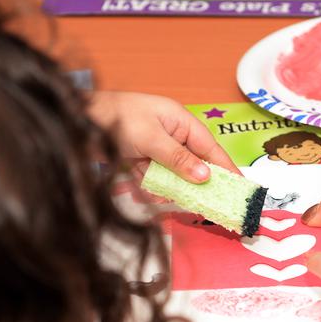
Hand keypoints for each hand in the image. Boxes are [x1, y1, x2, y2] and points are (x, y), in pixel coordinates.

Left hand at [87, 91, 240, 182]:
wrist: (80, 120)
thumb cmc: (117, 119)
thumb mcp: (151, 139)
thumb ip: (178, 159)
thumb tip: (205, 176)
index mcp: (181, 121)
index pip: (210, 148)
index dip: (226, 168)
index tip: (240, 187)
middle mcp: (172, 134)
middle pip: (193, 165)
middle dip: (192, 182)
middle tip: (202, 202)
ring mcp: (157, 147)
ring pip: (173, 175)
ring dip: (165, 184)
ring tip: (156, 188)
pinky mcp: (142, 159)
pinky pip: (155, 177)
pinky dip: (148, 182)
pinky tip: (139, 180)